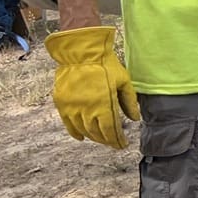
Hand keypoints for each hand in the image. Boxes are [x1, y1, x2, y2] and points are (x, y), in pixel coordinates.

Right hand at [46, 25, 140, 148]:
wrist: (81, 52)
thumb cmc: (105, 64)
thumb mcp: (123, 80)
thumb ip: (129, 101)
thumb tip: (135, 118)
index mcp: (104, 104)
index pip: (111, 129)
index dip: (117, 140)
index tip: (122, 145)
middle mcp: (87, 109)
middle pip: (97, 132)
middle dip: (106, 140)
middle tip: (113, 143)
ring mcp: (72, 107)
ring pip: (83, 130)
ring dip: (93, 137)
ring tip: (101, 139)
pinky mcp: (62, 104)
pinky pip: (68, 124)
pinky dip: (75, 132)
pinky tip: (82, 137)